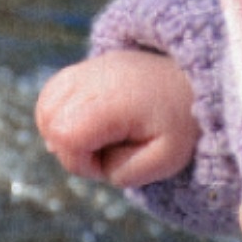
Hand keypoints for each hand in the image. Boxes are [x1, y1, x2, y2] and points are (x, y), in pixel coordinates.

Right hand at [35, 51, 199, 188]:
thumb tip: (98, 167)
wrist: (195, 83)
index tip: (108, 164)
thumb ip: (127, 173)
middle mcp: (94, 77)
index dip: (79, 162)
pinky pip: (52, 94)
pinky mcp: (85, 67)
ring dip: (61, 132)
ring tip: (98, 139)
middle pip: (48, 119)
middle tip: (106, 152)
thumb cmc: (182, 123)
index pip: (65, 135)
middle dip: (70, 150)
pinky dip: (60, 115)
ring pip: (45, 106)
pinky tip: (89, 126)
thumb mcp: (167, 159)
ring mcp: (87, 68)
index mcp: (113, 100)